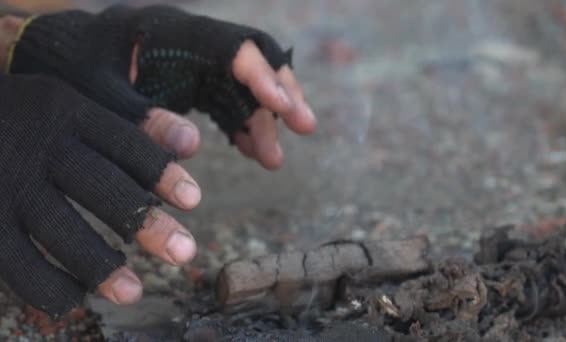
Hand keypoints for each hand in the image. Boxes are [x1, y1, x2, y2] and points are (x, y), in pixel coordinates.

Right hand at [0, 75, 199, 317]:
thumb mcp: (71, 104)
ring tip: (132, 292)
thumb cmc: (26, 120)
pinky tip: (73, 297)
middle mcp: (36, 143)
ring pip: (59, 228)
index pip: (124, 142)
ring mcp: (5, 181)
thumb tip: (193, 142)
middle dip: (143, 222)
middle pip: (100, 185)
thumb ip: (133, 121)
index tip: (193, 200)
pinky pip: (15, 259)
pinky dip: (46, 284)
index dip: (160, 172)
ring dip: (99, 265)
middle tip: (184, 252)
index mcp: (66, 110)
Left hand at [8, 4, 316, 169]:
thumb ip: (141, 118)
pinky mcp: (194, 81)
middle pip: (253, 61)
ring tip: (273, 160)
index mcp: (173, 33)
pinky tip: (252, 152)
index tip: (285, 107)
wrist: (60, 58)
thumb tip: (192, 148)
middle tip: (305, 127)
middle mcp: (193, 44)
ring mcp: (196, 62)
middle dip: (281, 93)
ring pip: (245, 87)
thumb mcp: (99, 95)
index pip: (230, 46)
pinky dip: (242, 127)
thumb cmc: (74, 69)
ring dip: (264, 122)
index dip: (262, 74)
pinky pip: (229, 103)